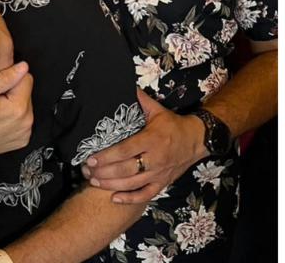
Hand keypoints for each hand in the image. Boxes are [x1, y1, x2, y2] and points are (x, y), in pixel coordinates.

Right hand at [0, 61, 33, 161]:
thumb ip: (4, 78)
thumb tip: (23, 67)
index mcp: (18, 108)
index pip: (26, 78)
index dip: (10, 78)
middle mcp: (26, 122)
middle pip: (26, 93)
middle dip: (12, 92)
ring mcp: (25, 133)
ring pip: (25, 106)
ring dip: (13, 104)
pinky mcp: (22, 140)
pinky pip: (23, 120)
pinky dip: (13, 118)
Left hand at [81, 89, 206, 203]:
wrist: (197, 140)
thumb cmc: (173, 125)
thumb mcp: (158, 110)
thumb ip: (140, 100)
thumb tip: (127, 86)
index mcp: (152, 139)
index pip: (126, 150)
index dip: (107, 156)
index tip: (91, 158)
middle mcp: (156, 158)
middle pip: (126, 169)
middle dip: (103, 172)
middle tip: (87, 171)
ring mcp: (159, 173)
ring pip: (132, 183)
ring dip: (111, 184)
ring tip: (94, 181)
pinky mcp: (162, 183)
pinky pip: (145, 194)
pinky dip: (129, 199)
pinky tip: (114, 198)